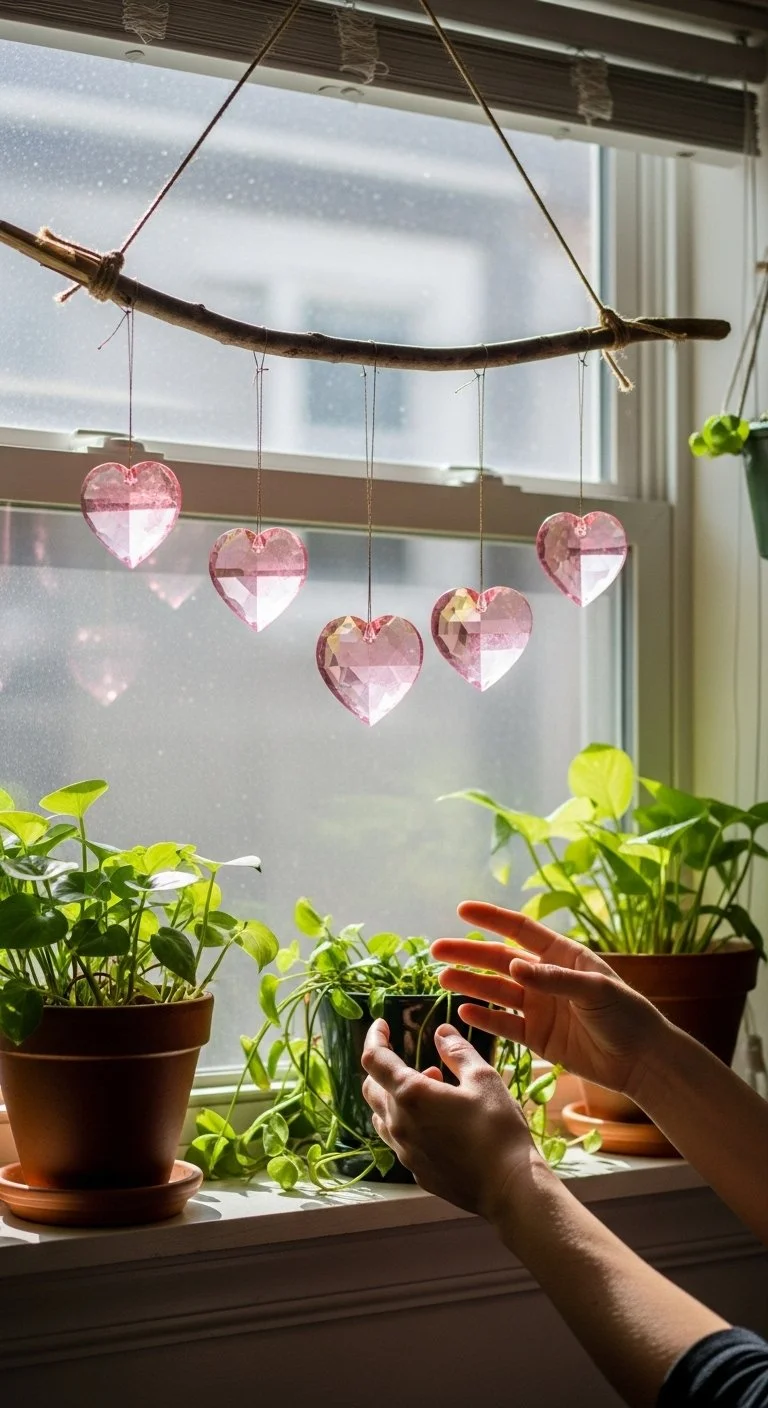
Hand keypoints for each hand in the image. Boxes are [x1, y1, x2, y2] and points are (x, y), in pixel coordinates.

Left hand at [361, 1019, 540, 1221]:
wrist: (508, 1187)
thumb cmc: (498, 1128)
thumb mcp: (483, 1078)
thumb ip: (457, 1051)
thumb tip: (441, 1032)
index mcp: (410, 1095)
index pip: (374, 1059)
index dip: (375, 1037)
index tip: (382, 1025)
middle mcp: (399, 1124)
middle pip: (371, 1089)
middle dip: (384, 1070)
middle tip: (414, 1062)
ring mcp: (404, 1152)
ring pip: (382, 1117)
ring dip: (395, 1098)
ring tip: (430, 1090)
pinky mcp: (416, 1172)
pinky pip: (400, 1141)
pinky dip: (408, 1123)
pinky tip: (437, 1123)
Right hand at [432, 902, 664, 1099]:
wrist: (642, 1060)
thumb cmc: (626, 1015)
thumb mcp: (594, 990)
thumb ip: (554, 979)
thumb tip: (514, 967)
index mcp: (562, 956)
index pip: (520, 930)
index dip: (491, 918)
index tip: (462, 909)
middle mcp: (545, 978)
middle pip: (499, 961)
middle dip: (469, 954)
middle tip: (437, 950)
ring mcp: (540, 1008)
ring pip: (497, 992)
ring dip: (470, 985)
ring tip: (443, 979)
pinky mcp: (538, 1038)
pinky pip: (505, 1024)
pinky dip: (484, 1018)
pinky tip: (464, 1011)